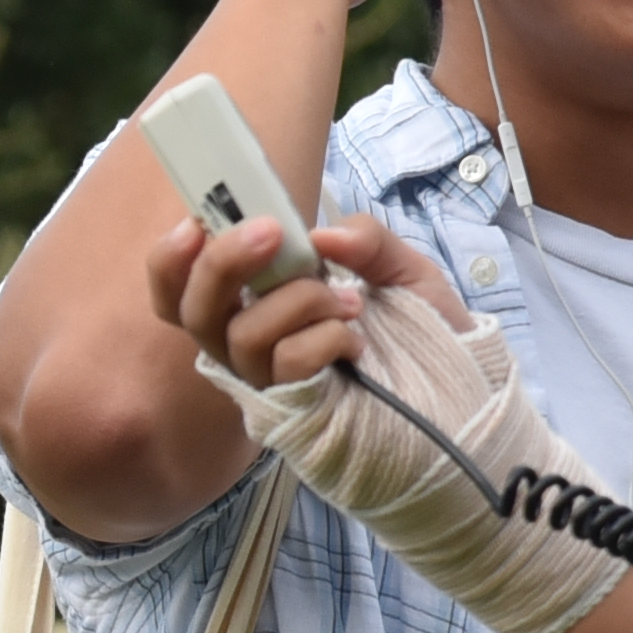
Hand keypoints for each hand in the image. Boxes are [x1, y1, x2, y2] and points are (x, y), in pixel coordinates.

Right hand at [144, 208, 460, 394]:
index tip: (195, 222)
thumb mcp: (401, 268)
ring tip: (350, 300)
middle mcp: (249, 346)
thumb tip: (322, 237)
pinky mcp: (294, 410)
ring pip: (243, 335)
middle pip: (193, 312)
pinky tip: (356, 339)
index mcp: (258, 304)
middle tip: (271, 233)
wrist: (460, 395)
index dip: (171, 261)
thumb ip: (365, 241)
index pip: (182, 291)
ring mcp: (269, 382)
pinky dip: (323, 338)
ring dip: (298, 301)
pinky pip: (285, 365)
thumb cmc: (422, 334)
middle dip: (222, 263)